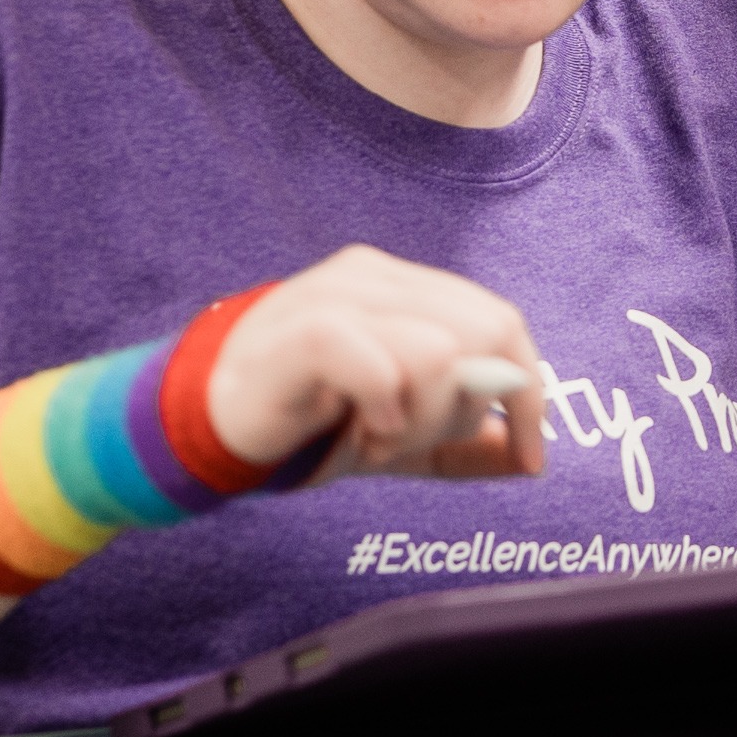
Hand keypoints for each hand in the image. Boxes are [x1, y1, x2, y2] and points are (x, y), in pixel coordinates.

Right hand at [206, 249, 547, 483]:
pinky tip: (362, 433)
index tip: (532, 457)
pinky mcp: (302, 330)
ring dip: (419, 419)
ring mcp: (337, 295)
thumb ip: (464, 443)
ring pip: (440, 351)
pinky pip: (381, 364)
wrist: (204, 429)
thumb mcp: (400, 437)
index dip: (528, 390)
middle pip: (481, 333)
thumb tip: (531, 459)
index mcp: (406, 288)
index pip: (500, 320)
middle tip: (409, 441)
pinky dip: (386, 410)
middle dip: (462, 409)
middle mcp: (376, 278)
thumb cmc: (305, 422)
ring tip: (374, 439)